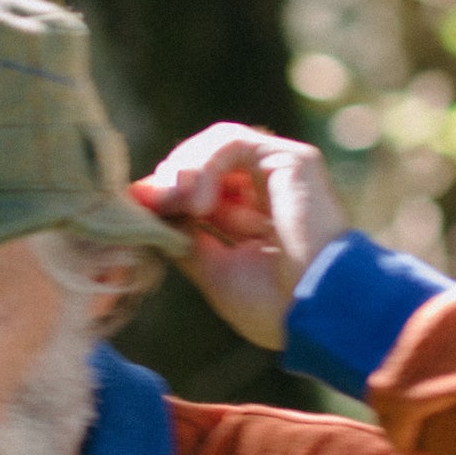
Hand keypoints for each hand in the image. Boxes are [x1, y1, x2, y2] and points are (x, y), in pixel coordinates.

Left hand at [133, 124, 346, 349]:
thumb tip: (151, 213)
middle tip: (149, 204)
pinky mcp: (291, 160)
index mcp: (254, 221)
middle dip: (169, 181)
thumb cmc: (276, 305)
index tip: (136, 208)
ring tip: (175, 203)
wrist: (319, 312)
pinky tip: (199, 201)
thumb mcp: (215, 272)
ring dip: (184, 171)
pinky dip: (205, 165)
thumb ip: (186, 239)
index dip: (166, 195)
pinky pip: (232, 142)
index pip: (200, 190)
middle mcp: (268, 192)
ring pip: (214, 145)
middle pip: (203, 162)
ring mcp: (280, 173)